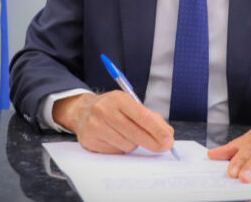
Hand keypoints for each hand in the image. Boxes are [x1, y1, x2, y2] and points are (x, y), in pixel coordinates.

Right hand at [52, 91, 174, 153]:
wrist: (81, 110)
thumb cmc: (112, 107)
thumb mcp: (129, 104)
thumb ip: (150, 117)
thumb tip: (167, 133)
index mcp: (118, 98)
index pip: (142, 116)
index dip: (157, 130)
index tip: (169, 139)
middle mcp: (104, 111)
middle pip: (135, 133)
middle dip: (152, 142)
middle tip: (164, 147)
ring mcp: (95, 126)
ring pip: (127, 144)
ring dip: (134, 143)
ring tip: (128, 135)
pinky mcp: (90, 141)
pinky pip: (116, 151)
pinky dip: (121, 148)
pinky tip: (116, 139)